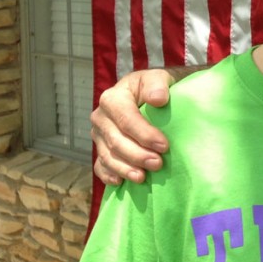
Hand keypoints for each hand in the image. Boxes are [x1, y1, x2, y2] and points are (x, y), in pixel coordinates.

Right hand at [90, 69, 175, 184]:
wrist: (152, 95)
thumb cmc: (157, 87)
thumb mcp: (159, 78)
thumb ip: (158, 84)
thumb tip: (158, 99)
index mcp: (113, 97)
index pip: (126, 119)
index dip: (144, 134)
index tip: (164, 146)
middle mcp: (100, 117)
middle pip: (116, 140)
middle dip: (137, 155)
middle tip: (158, 164)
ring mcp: (98, 135)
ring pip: (107, 156)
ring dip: (125, 169)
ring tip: (142, 177)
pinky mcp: (100, 149)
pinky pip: (100, 166)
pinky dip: (109, 175)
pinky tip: (120, 183)